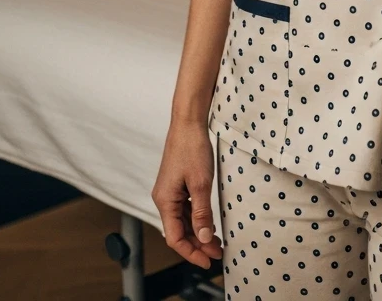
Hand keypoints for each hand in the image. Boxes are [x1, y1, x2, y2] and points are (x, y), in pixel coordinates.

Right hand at [152, 119, 222, 269]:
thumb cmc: (192, 148)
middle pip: (178, 231)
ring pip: (182, 221)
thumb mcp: (201, 183)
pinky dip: (196, 218)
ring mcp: (170, 191)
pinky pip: (185, 208)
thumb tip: (203, 238)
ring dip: (198, 232)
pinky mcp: (176, 184)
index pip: (175, 237)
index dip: (191, 252)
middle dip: (197, 244)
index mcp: (165, 200)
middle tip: (217, 253)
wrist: (188, 121)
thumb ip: (201, 212)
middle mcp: (164, 198)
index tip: (208, 260)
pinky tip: (208, 223)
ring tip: (216, 242)